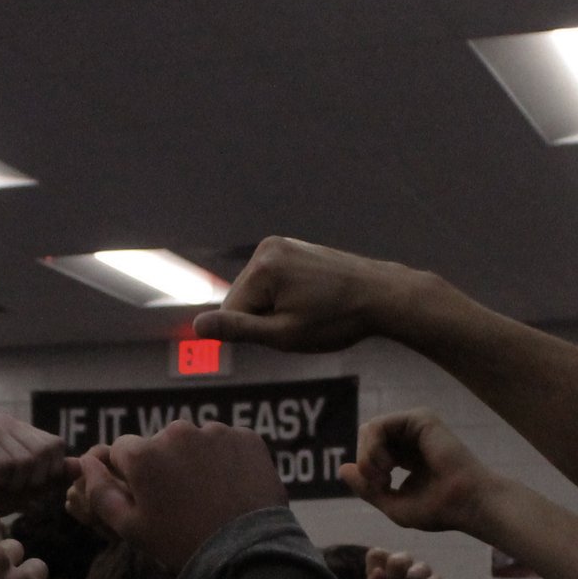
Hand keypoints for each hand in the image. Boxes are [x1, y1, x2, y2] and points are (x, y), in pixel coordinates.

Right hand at [0, 415, 76, 513]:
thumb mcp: (28, 488)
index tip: (28, 484)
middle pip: (44, 452)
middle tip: (11, 486)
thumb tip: (80, 465)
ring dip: (14, 483)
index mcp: (22, 429)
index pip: (56, 444)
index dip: (49, 471)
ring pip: (26, 460)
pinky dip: (2, 481)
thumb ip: (53, 477)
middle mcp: (9, 422)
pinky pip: (8, 464)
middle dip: (32, 480)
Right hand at [68, 420, 288, 569]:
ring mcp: (215, 432)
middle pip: (161, 444)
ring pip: (196, 442)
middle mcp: (176, 432)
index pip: (124, 451)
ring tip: (210, 498)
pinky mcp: (247, 437)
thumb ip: (99, 491)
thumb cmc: (180, 543)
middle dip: (166, 466)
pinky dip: (227, 460)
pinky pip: (228, 443)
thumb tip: (85, 461)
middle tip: (183, 502)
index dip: (133, 475)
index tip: (149, 498)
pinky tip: (231, 489)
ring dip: (197, 461)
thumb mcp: (130, 527)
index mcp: (143, 453)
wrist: (245, 553)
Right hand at [193, 236, 418, 353]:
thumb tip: (196, 327)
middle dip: (265, 318)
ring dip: (276, 308)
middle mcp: (267, 248)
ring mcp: (281, 244)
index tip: (293, 330)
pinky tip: (313, 300)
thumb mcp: (284, 334)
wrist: (382, 295)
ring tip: (312, 311)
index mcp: (262, 268)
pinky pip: (273, 280)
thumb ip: (237, 329)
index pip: (232, 313)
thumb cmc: (336, 320)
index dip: (258, 333)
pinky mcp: (293, 246)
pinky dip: (286, 295)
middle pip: (242, 299)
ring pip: (258, 291)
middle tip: (305, 322)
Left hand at [342, 410, 495, 535]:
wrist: (466, 504)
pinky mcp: (419, 418)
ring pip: (369, 430)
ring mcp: (415, 425)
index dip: (366, 470)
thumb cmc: (437, 509)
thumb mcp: (392, 504)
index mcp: (406, 455)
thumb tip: (342, 468)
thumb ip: (367, 487)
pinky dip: (373, 447)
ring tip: (383, 475)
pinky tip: (387, 465)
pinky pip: (378, 425)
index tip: (381, 489)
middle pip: (366, 438)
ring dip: (367, 456)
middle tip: (380, 482)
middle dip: (365, 462)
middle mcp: (410, 437)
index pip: (370, 452)